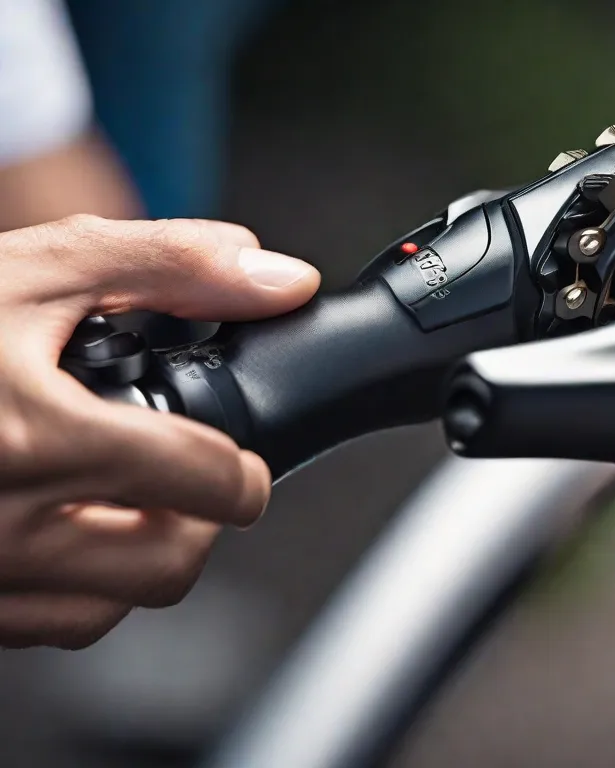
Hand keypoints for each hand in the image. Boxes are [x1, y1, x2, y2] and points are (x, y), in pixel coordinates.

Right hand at [0, 214, 318, 648]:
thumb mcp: (33, 272)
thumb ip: (168, 267)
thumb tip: (281, 276)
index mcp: (39, 437)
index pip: (207, 484)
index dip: (243, 472)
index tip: (238, 463)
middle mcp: (0, 524)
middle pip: (170, 565)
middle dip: (199, 522)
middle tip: (189, 482)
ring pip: (111, 607)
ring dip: (140, 556)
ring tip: (124, 499)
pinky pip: (42, 625)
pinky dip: (78, 585)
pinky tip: (62, 527)